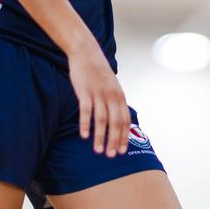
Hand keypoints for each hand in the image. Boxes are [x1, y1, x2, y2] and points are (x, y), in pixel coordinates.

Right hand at [68, 42, 130, 156]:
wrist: (86, 52)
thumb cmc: (98, 71)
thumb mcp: (112, 86)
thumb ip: (115, 101)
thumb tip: (117, 118)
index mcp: (119, 96)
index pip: (125, 120)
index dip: (123, 137)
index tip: (121, 151)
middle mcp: (111, 96)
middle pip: (115, 123)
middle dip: (113, 141)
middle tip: (110, 156)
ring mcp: (98, 93)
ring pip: (101, 120)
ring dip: (100, 137)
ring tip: (97, 150)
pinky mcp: (84, 91)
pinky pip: (85, 111)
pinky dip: (85, 124)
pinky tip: (84, 136)